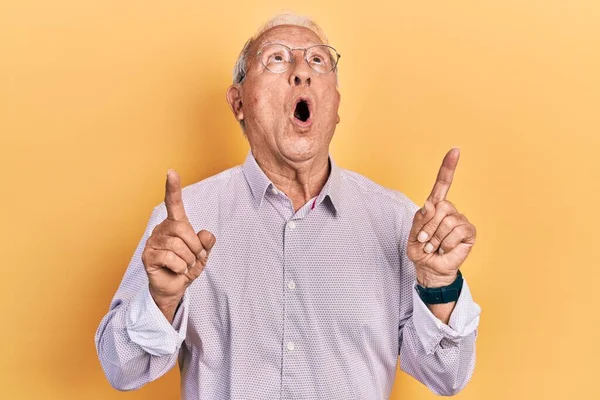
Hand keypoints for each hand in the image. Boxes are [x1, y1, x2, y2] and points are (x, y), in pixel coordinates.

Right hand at [141, 169, 215, 319]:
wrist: (174, 288)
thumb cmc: (187, 267)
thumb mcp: (202, 254)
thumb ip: (206, 243)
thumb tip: (205, 234)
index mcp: (175, 224)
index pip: (173, 203)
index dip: (173, 187)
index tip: (172, 171)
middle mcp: (161, 229)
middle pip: (183, 230)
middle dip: (195, 247)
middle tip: (195, 259)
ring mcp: (152, 242)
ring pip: (177, 246)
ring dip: (188, 260)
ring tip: (185, 266)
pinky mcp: (147, 256)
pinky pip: (170, 258)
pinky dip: (180, 267)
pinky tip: (177, 270)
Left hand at [407, 148, 476, 287]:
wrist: (429, 268)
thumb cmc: (421, 250)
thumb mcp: (413, 234)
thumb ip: (420, 219)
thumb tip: (431, 203)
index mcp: (434, 206)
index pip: (442, 183)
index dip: (448, 167)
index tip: (455, 150)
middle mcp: (449, 210)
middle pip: (442, 206)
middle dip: (429, 226)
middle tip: (425, 240)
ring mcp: (460, 220)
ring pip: (448, 221)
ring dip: (436, 238)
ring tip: (434, 246)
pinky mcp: (469, 232)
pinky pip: (457, 232)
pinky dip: (446, 243)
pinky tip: (445, 249)